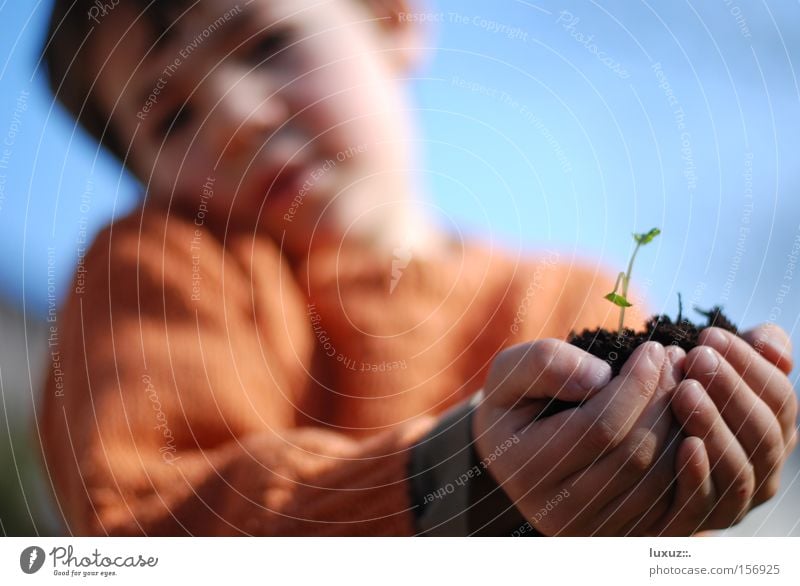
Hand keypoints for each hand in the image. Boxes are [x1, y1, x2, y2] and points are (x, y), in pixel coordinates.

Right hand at [473, 339, 686, 535]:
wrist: (518, 453)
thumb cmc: (517, 403)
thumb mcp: (511, 373)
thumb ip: (545, 363)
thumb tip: (599, 378)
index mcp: (526, 469)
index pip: (599, 427)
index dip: (636, 385)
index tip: (654, 349)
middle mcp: (560, 512)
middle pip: (635, 455)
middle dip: (665, 401)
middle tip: (678, 361)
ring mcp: (595, 532)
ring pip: (661, 480)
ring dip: (684, 427)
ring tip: (684, 385)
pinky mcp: (625, 537)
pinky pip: (675, 504)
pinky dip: (691, 462)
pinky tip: (688, 422)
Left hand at [650, 324, 797, 533]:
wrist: (631, 472)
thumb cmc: (680, 407)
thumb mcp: (715, 376)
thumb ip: (751, 353)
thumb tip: (775, 348)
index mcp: (773, 433)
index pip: (779, 398)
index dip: (749, 364)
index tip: (709, 335)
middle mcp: (762, 471)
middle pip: (763, 432)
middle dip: (732, 390)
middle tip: (697, 357)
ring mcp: (733, 502)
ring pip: (738, 468)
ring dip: (714, 426)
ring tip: (685, 390)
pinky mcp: (695, 523)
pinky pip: (703, 503)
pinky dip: (698, 474)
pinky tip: (683, 443)